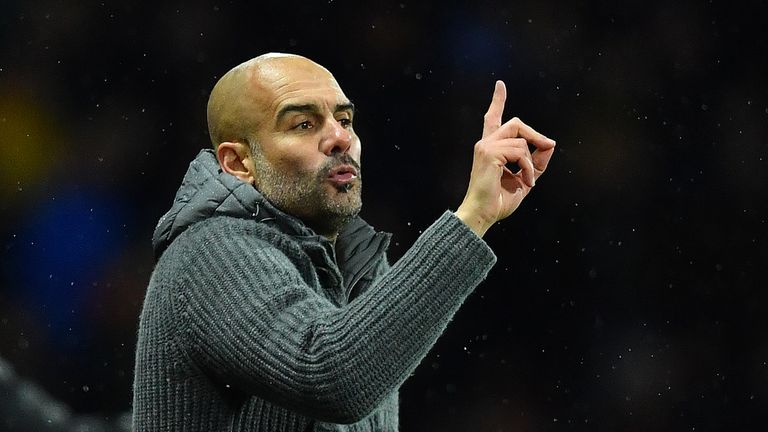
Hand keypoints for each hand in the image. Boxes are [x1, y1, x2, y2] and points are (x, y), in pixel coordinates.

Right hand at [455, 80, 555, 236]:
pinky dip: (527, 167)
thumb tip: (550, 144)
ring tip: (527, 181)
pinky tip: (524, 181)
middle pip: (515, 123)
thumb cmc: (499, 200)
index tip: (500, 85)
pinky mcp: (489, 153)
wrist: (483, 214)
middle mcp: (486, 144)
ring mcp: (486, 147)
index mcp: (490, 148)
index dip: (498, 101)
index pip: (493, 119)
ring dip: (531, 162)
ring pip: (521, 141)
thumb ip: (536, 162)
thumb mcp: (525, 179)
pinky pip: (520, 152)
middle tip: (547, 147)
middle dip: (535, 135)